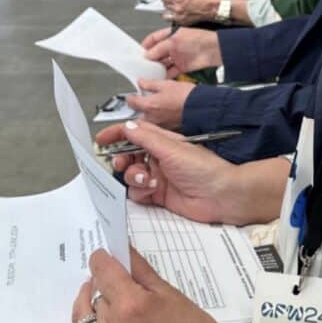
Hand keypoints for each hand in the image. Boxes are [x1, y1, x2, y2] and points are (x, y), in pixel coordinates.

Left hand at [72, 248, 255, 322]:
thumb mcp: (169, 292)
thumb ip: (140, 270)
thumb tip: (122, 250)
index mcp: (130, 305)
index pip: (102, 272)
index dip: (101, 260)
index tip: (104, 257)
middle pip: (92, 295)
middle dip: (101, 285)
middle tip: (114, 282)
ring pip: (84, 320)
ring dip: (92, 308)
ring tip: (108, 304)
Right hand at [94, 119, 250, 223]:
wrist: (220, 196)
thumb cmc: (203, 168)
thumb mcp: (171, 148)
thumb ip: (146, 138)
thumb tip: (127, 127)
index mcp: (163, 141)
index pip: (134, 133)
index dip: (116, 135)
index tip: (101, 139)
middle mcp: (159, 157)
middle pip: (128, 156)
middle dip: (121, 159)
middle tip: (121, 164)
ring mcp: (158, 176)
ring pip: (131, 175)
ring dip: (132, 176)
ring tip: (145, 179)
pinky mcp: (158, 195)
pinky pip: (137, 192)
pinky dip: (139, 191)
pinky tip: (151, 190)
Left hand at [126, 79, 193, 128]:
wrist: (203, 108)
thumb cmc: (187, 96)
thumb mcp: (166, 84)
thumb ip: (150, 84)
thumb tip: (141, 82)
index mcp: (149, 105)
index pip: (131, 102)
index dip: (131, 96)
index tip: (133, 95)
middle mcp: (152, 118)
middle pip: (137, 114)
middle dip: (139, 108)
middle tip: (144, 100)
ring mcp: (160, 125)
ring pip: (148, 120)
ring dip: (149, 114)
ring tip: (158, 105)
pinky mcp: (169, 129)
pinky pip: (158, 125)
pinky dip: (159, 119)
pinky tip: (166, 112)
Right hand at [142, 26, 221, 76]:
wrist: (214, 50)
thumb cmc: (199, 39)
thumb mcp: (174, 41)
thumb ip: (159, 48)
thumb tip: (148, 55)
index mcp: (170, 35)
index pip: (153, 39)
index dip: (145, 45)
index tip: (139, 53)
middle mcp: (173, 45)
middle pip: (157, 53)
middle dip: (150, 59)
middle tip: (142, 65)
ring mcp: (178, 56)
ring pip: (163, 63)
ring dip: (157, 68)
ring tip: (150, 73)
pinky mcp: (183, 66)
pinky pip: (171, 71)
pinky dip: (165, 75)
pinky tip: (160, 78)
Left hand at [160, 0, 219, 25]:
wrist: (212, 7)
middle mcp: (178, 7)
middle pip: (164, 4)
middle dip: (168, 1)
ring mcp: (180, 16)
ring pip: (167, 11)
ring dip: (170, 8)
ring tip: (177, 6)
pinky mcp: (182, 21)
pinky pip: (171, 19)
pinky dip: (172, 16)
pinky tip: (178, 12)